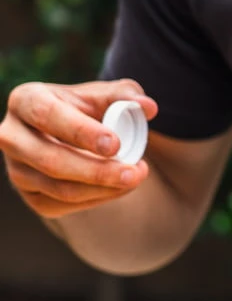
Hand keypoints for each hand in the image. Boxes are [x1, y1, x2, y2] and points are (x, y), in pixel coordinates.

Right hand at [0, 79, 157, 218]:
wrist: (77, 133)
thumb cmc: (91, 109)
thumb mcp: (107, 95)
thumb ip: (127, 96)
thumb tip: (148, 107)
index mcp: (26, 100)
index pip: (47, 115)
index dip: (81, 132)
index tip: (115, 144)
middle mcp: (11, 135)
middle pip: (52, 160)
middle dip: (98, 171)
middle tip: (135, 172)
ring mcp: (16, 169)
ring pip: (60, 189)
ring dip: (104, 188)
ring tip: (136, 177)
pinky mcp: (30, 195)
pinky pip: (64, 205)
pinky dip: (98, 199)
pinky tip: (120, 187)